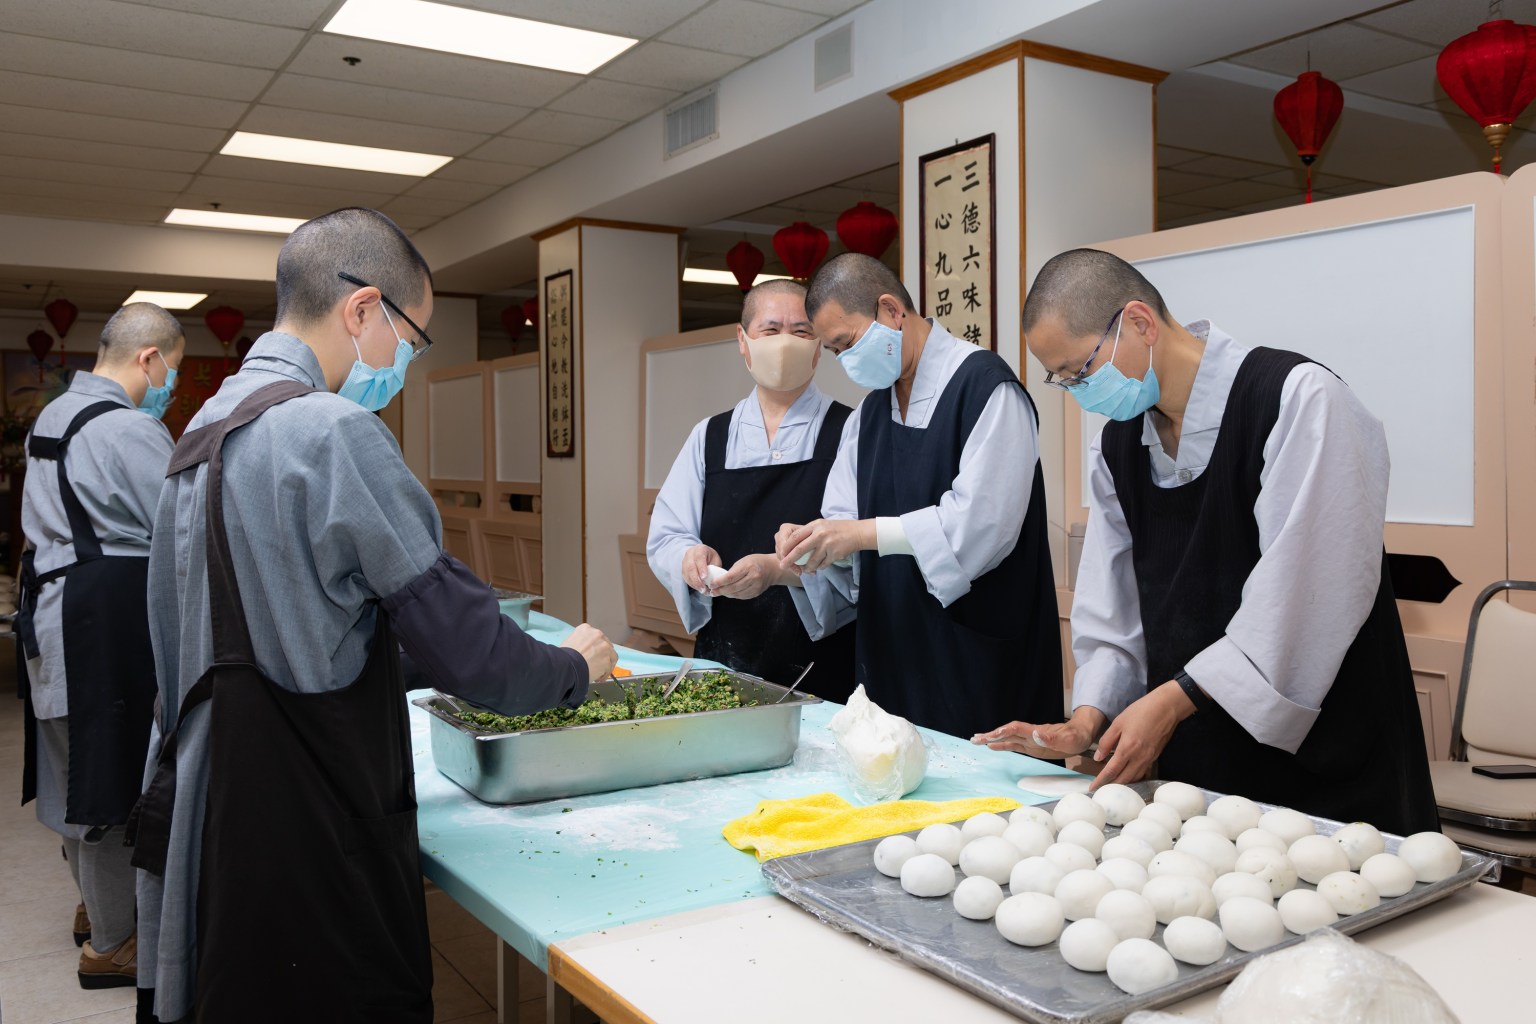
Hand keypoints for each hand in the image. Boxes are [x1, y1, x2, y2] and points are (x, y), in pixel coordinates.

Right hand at [561, 623, 616, 681]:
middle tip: (596, 664)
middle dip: (602, 655)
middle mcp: (597, 634)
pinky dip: (605, 673)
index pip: (595, 637)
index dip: (594, 647)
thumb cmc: (563, 657)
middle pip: (605, 645)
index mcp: (586, 629)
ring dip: (605, 664)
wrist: (566, 665)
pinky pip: (609, 667)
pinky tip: (598, 678)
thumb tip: (583, 652)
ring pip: (611, 655)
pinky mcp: (608, 658)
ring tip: (598, 674)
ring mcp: (604, 646)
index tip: (592, 655)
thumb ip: (580, 643)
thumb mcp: (569, 643)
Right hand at [681, 544, 722, 593]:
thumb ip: (714, 568)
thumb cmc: (710, 557)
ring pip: (686, 573)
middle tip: (703, 589)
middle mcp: (690, 554)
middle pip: (690, 567)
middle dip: (697, 580)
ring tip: (702, 591)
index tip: (705, 577)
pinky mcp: (683, 569)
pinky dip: (692, 584)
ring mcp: (684, 561)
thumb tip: (714, 581)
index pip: (699, 558)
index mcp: (700, 549)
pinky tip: (698, 588)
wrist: (699, 554)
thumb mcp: (715, 559)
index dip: (701, 568)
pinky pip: (685, 577)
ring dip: (694, 584)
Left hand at [711, 553, 788, 600]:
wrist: (771, 568)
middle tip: (712, 591)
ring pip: (737, 594)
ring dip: (726, 594)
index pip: (731, 577)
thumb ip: (732, 571)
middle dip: (720, 590)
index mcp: (748, 567)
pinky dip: (733, 595)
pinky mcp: (756, 593)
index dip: (719, 582)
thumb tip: (719, 581)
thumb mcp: (743, 561)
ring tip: (718, 593)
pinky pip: (742, 596)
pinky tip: (728, 593)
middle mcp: (753, 577)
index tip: (711, 584)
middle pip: (733, 587)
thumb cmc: (755, 562)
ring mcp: (756, 587)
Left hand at [777, 518, 876, 574]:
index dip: (786, 546)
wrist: (857, 533)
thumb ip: (808, 533)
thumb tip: (792, 545)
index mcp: (815, 525)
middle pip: (800, 549)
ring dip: (807, 567)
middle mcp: (820, 534)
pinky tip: (820, 566)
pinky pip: (822, 565)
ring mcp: (828, 545)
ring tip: (806, 569)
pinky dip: (819, 567)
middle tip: (783, 566)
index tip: (781, 553)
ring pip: (811, 561)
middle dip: (789, 560)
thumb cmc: (837, 529)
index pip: (796, 536)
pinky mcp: (835, 554)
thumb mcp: (822, 525)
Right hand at [972, 706, 1106, 758]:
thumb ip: (1051, 737)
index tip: (990, 737)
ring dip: (992, 739)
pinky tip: (992, 747)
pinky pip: (1014, 745)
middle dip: (990, 735)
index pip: (1015, 729)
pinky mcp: (1032, 746)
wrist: (1082, 735)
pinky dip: (1001, 745)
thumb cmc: (1076, 736)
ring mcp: (1030, 740)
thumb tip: (1035, 733)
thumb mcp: (1068, 739)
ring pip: (1007, 738)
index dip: (1002, 732)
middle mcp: (1030, 734)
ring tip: (976, 741)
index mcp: (1037, 731)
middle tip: (974, 739)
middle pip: (1006, 732)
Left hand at [1089, 681, 1195, 790]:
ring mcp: (1149, 759)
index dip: (1100, 781)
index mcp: (1127, 749)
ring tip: (1112, 784)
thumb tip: (1098, 758)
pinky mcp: (1155, 757)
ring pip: (1134, 778)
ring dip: (1123, 783)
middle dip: (1111, 785)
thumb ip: (1106, 741)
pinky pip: (1143, 773)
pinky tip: (1128, 775)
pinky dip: (1134, 777)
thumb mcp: (1118, 723)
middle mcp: (1139, 758)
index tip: (1092, 788)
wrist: (1167, 708)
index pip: (1111, 771)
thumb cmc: (1141, 712)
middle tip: (1101, 788)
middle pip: (1124, 779)